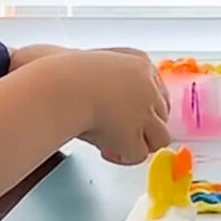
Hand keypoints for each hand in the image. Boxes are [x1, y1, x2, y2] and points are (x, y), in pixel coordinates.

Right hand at [64, 49, 170, 163]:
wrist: (59, 87)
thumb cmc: (66, 76)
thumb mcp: (97, 68)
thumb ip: (113, 83)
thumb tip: (120, 110)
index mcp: (140, 63)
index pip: (159, 89)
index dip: (147, 108)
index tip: (135, 117)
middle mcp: (148, 86)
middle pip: (161, 114)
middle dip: (143, 127)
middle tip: (120, 133)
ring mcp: (144, 110)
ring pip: (160, 137)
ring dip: (140, 143)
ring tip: (118, 146)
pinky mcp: (134, 133)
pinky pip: (139, 154)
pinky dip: (124, 157)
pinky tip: (107, 152)